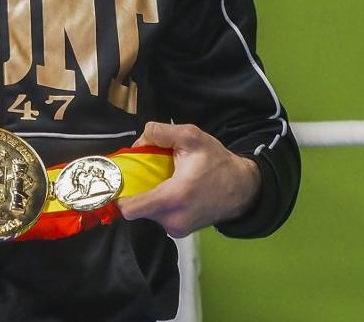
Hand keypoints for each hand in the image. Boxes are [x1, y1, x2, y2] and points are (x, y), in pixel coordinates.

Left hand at [117, 122, 259, 237]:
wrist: (243, 188)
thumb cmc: (218, 163)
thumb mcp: (191, 137)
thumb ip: (161, 132)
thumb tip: (138, 142)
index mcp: (174, 197)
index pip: (131, 210)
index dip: (119, 195)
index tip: (120, 181)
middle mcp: (173, 219)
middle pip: (137, 208)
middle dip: (138, 190)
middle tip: (147, 173)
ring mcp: (178, 228)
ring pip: (148, 213)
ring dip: (150, 196)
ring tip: (163, 180)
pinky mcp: (181, 231)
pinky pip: (160, 217)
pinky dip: (160, 204)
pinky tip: (171, 190)